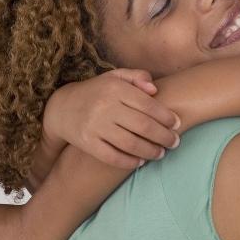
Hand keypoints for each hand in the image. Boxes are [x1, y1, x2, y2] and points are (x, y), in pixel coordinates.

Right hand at [43, 68, 180, 168]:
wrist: (61, 108)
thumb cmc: (96, 92)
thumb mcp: (114, 77)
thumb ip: (137, 77)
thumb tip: (155, 89)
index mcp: (114, 88)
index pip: (147, 104)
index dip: (166, 116)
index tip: (177, 124)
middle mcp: (105, 107)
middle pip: (143, 126)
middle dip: (164, 136)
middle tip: (175, 142)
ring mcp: (95, 126)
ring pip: (130, 143)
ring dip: (151, 151)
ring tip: (161, 153)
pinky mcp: (87, 143)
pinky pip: (112, 156)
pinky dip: (129, 162)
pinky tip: (140, 162)